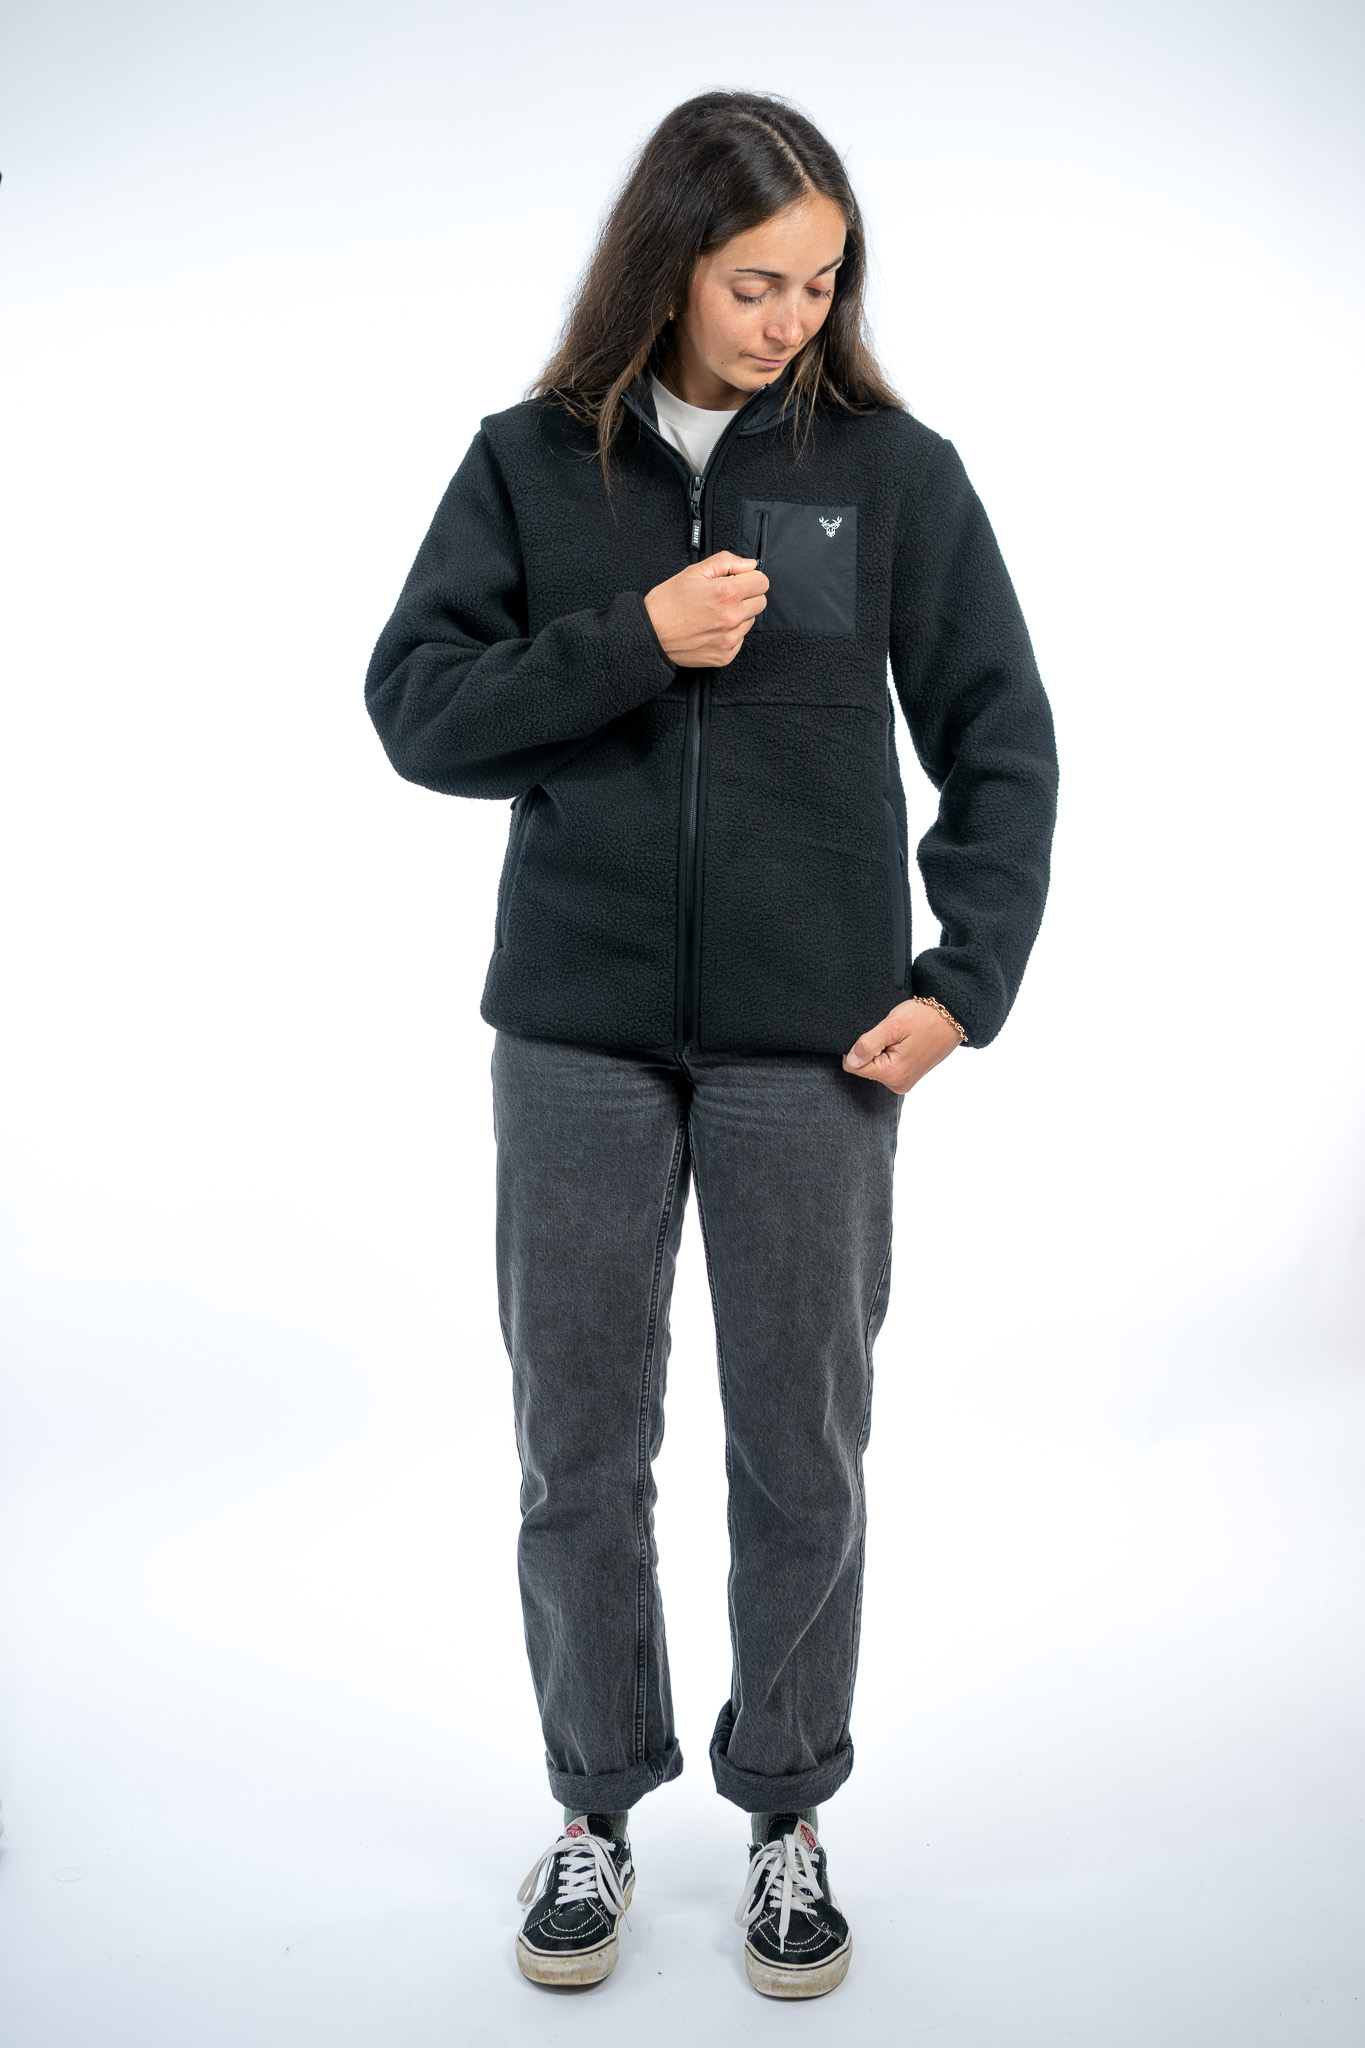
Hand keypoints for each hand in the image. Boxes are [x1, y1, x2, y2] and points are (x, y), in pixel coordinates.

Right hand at [644, 552, 767, 667]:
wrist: (650, 634)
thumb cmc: (667, 603)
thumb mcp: (694, 572)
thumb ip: (726, 562)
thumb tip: (750, 564)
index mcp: (727, 594)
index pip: (762, 582)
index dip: (750, 577)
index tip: (737, 580)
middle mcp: (732, 618)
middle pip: (760, 602)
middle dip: (747, 595)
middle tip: (723, 596)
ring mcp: (729, 640)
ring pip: (750, 621)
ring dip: (738, 615)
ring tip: (713, 613)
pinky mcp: (725, 656)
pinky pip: (740, 640)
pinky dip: (730, 633)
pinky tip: (711, 628)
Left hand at [842, 999, 960, 1095]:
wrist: (953, 1018)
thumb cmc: (925, 1018)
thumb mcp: (894, 1025)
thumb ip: (869, 1044)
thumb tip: (850, 1061)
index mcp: (892, 1074)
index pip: (853, 1066)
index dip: (857, 1047)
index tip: (876, 1034)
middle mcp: (897, 1084)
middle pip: (864, 1068)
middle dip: (871, 1049)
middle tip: (891, 1034)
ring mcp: (904, 1082)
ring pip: (875, 1067)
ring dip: (881, 1051)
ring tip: (899, 1038)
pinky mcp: (908, 1076)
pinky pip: (887, 1067)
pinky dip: (889, 1054)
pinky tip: (903, 1043)